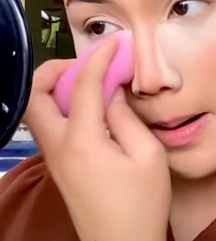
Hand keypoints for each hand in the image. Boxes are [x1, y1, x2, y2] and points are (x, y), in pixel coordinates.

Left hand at [23, 37, 169, 240]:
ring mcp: (55, 159)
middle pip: (34, 97)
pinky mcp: (60, 167)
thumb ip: (128, 119)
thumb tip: (114, 93)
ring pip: (38, 111)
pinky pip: (51, 125)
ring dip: (56, 88)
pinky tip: (92, 108)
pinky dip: (63, 106)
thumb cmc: (142, 204)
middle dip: (53, 71)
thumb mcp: (149, 156)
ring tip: (92, 83)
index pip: (81, 85)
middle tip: (86, 64)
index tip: (114, 44)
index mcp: (82, 141)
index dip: (98, 58)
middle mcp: (58, 147)